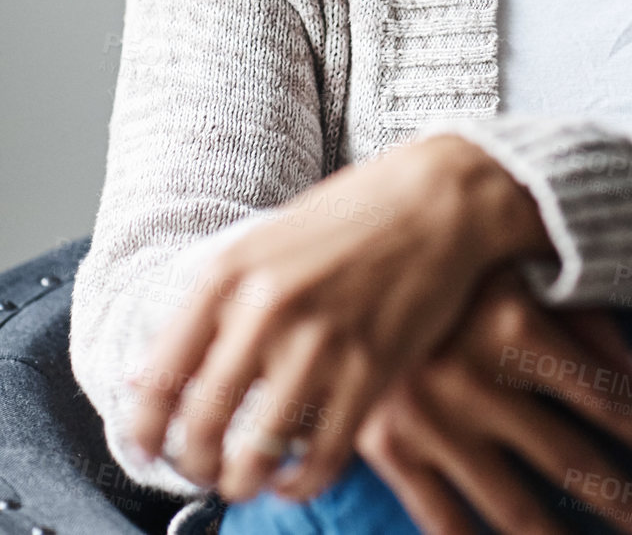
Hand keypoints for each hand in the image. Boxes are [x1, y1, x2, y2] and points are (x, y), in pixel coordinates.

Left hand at [122, 135, 557, 500]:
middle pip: (203, 422)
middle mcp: (269, 306)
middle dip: (192, 462)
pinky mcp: (373, 369)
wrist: (440, 197)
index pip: (161, 373)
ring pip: (258, 451)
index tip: (145, 448)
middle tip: (198, 469)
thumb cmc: (355, 214)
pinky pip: (321, 454)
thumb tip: (155, 370)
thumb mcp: (270, 239)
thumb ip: (220, 298)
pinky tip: (294, 475)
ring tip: (243, 480)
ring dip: (242, 480)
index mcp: (233, 269)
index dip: (145, 426)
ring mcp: (323, 341)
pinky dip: (300, 480)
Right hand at [336, 267, 631, 534]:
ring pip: (515, 506)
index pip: (600, 393)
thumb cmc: (451, 266)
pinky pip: (445, 523)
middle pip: (567, 458)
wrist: (345, 273)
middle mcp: (471, 380)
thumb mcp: (521, 270)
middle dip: (622, 499)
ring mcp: (428, 424)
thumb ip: (585, 318)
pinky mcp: (390, 452)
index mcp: (509, 324)